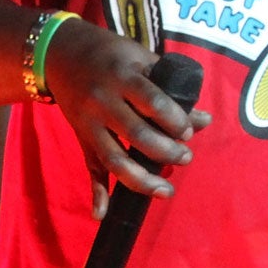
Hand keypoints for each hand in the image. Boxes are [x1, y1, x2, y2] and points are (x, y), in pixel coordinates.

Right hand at [40, 18, 211, 218]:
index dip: (176, 121)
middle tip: (186, 157)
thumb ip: (171, 89)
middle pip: (137, 135)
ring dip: (142, 180)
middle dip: (166, 152)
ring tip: (167, 190)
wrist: (61, 54)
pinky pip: (88, 167)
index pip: (155, 103)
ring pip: (114, 158)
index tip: (190, 131)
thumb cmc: (113, 55)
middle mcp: (103, 102)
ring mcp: (89, 123)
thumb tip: (205, 119)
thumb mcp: (142, 60)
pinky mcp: (81, 138)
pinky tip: (102, 214)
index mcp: (123, 77)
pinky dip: (95, 192)